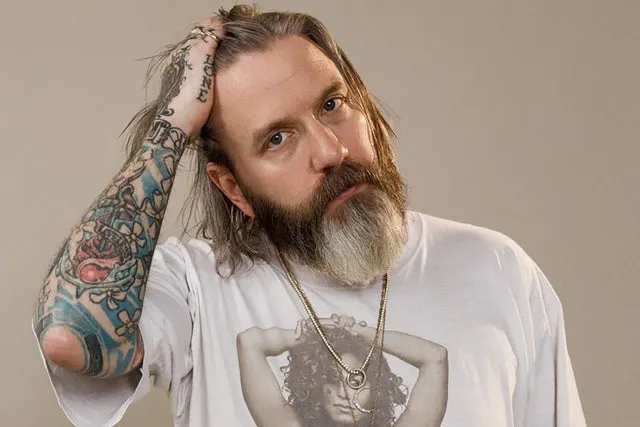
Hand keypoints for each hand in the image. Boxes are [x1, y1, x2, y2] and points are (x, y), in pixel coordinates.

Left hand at [156, 16, 224, 136]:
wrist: (178, 127)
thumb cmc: (188, 98)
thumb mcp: (199, 62)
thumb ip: (207, 41)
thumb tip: (216, 24)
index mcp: (179, 54)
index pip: (198, 33)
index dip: (212, 27)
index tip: (226, 24)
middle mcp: (177, 65)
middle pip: (196, 46)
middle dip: (211, 39)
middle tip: (227, 35)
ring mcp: (180, 80)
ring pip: (197, 61)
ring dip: (210, 54)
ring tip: (224, 52)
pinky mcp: (185, 94)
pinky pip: (198, 74)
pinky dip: (208, 69)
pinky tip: (215, 75)